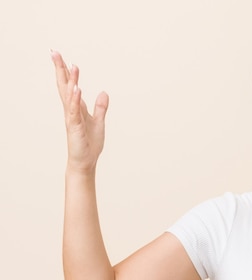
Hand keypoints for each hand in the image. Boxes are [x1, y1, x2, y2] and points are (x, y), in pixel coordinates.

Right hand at [51, 51, 109, 172]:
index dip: (67, 72)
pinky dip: (75, 100)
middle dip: (60, 69)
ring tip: (72, 66)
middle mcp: (71, 110)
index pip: (70, 86)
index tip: (65, 58)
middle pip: (64, 86)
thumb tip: (103, 92)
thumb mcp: (99, 121)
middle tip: (54, 52)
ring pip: (69, 96)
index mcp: (76, 108)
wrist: (85, 161)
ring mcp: (72, 118)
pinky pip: (74, 111)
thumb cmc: (89, 143)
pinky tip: (77, 89)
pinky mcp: (75, 127)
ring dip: (71, 81)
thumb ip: (100, 107)